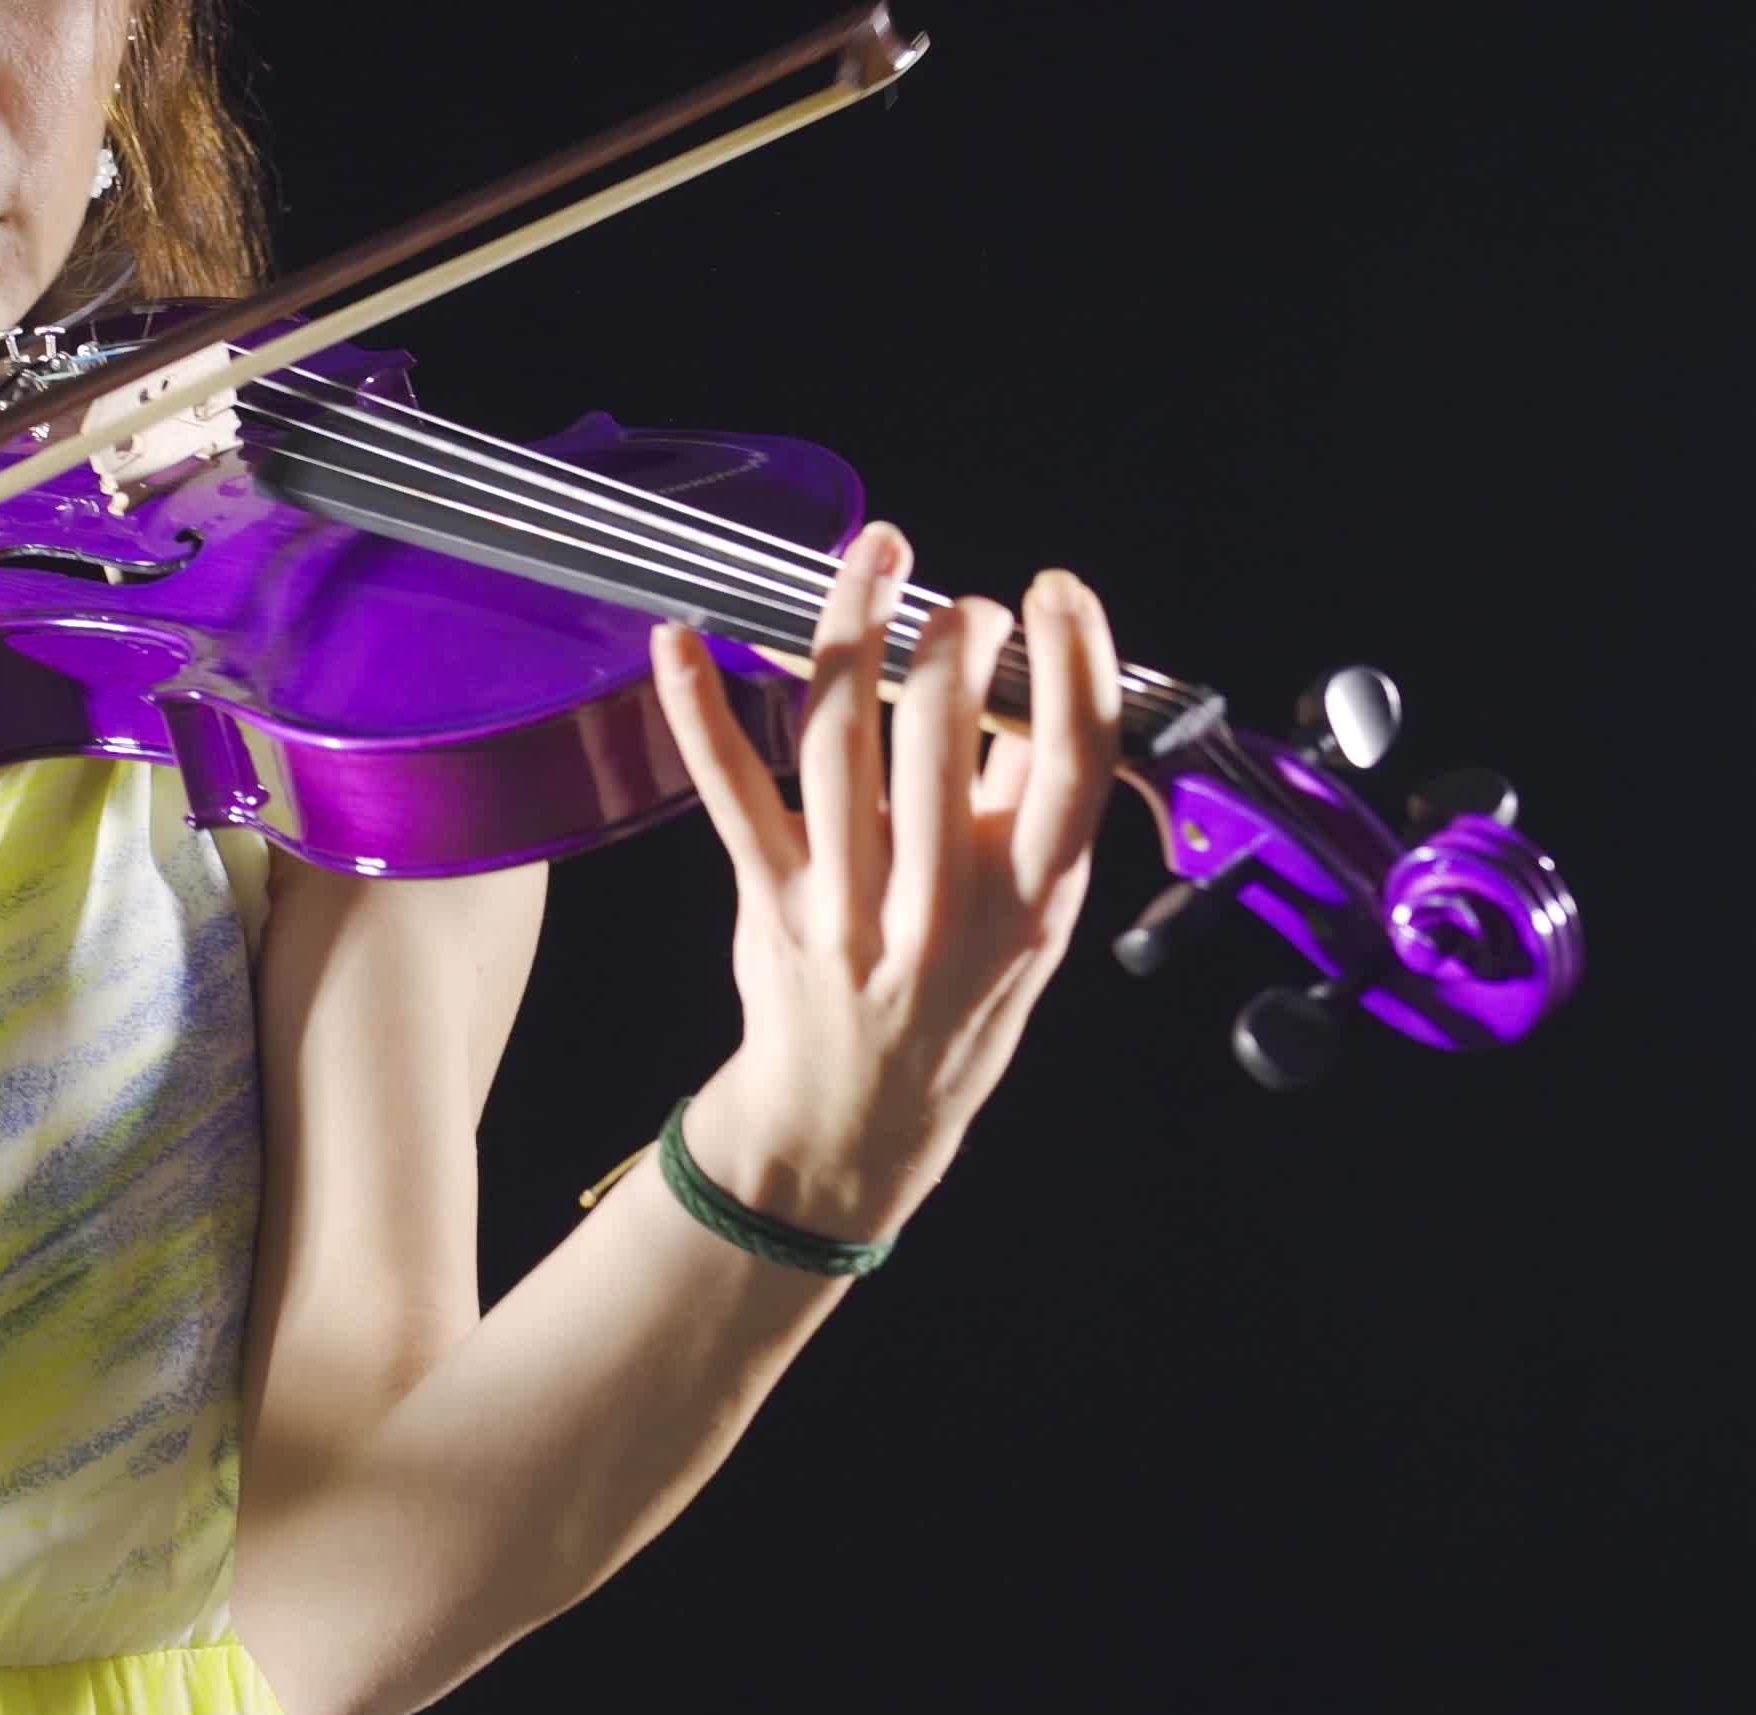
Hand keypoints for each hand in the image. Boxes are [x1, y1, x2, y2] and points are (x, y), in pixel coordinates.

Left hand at [647, 521, 1123, 1244]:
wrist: (858, 1119)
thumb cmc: (959, 998)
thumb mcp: (1033, 919)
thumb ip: (1036, 804)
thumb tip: (1044, 670)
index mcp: (1032, 901)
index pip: (1072, 765)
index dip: (1073, 663)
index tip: (1056, 590)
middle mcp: (942, 906)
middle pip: (941, 741)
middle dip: (951, 642)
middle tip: (960, 603)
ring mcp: (847, 906)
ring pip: (840, 746)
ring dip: (852, 629)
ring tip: (877, 555)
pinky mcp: (772, 902)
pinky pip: (731, 794)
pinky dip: (699, 712)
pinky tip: (682, 638)